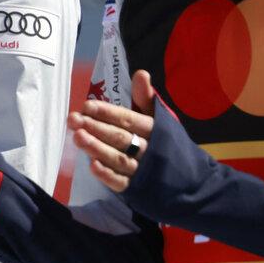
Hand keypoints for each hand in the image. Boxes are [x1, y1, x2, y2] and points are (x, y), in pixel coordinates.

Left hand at [72, 68, 157, 192]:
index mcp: (154, 130)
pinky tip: (92, 166)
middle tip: (74, 119)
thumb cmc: (166, 143)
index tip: (87, 106)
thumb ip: (146, 99)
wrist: (190, 179)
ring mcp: (143, 171)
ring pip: (119, 159)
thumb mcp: (159, 119)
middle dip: (96, 128)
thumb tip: (140, 73)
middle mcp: (149, 149)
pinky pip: (121, 183)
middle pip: (120, 138)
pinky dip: (107, 175)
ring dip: (97, 149)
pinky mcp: (136, 189)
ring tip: (77, 137)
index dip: (108, 113)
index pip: (129, 120)